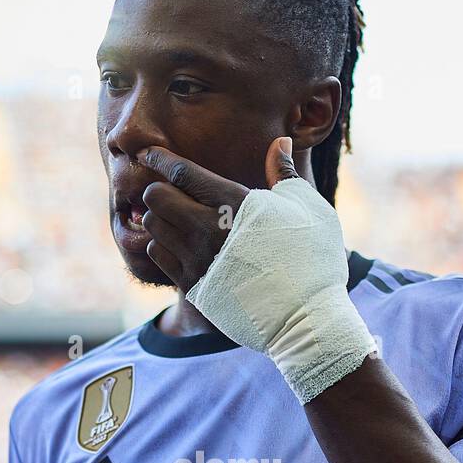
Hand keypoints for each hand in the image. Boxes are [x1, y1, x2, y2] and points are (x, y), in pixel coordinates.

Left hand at [154, 136, 373, 402]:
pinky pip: (159, 256)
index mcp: (235, 204)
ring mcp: (198, 261)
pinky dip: (163, 246)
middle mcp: (209, 230)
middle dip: (159, 190)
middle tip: (172, 193)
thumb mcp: (308, 209)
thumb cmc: (313, 260)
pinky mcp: (193, 287)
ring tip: (177, 221)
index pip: (181, 172)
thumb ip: (284, 174)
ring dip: (160, 219)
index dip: (159, 159)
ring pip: (153, 227)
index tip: (150, 154)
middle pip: (156, 197)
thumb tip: (280, 143)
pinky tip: (181, 246)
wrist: (306, 319)